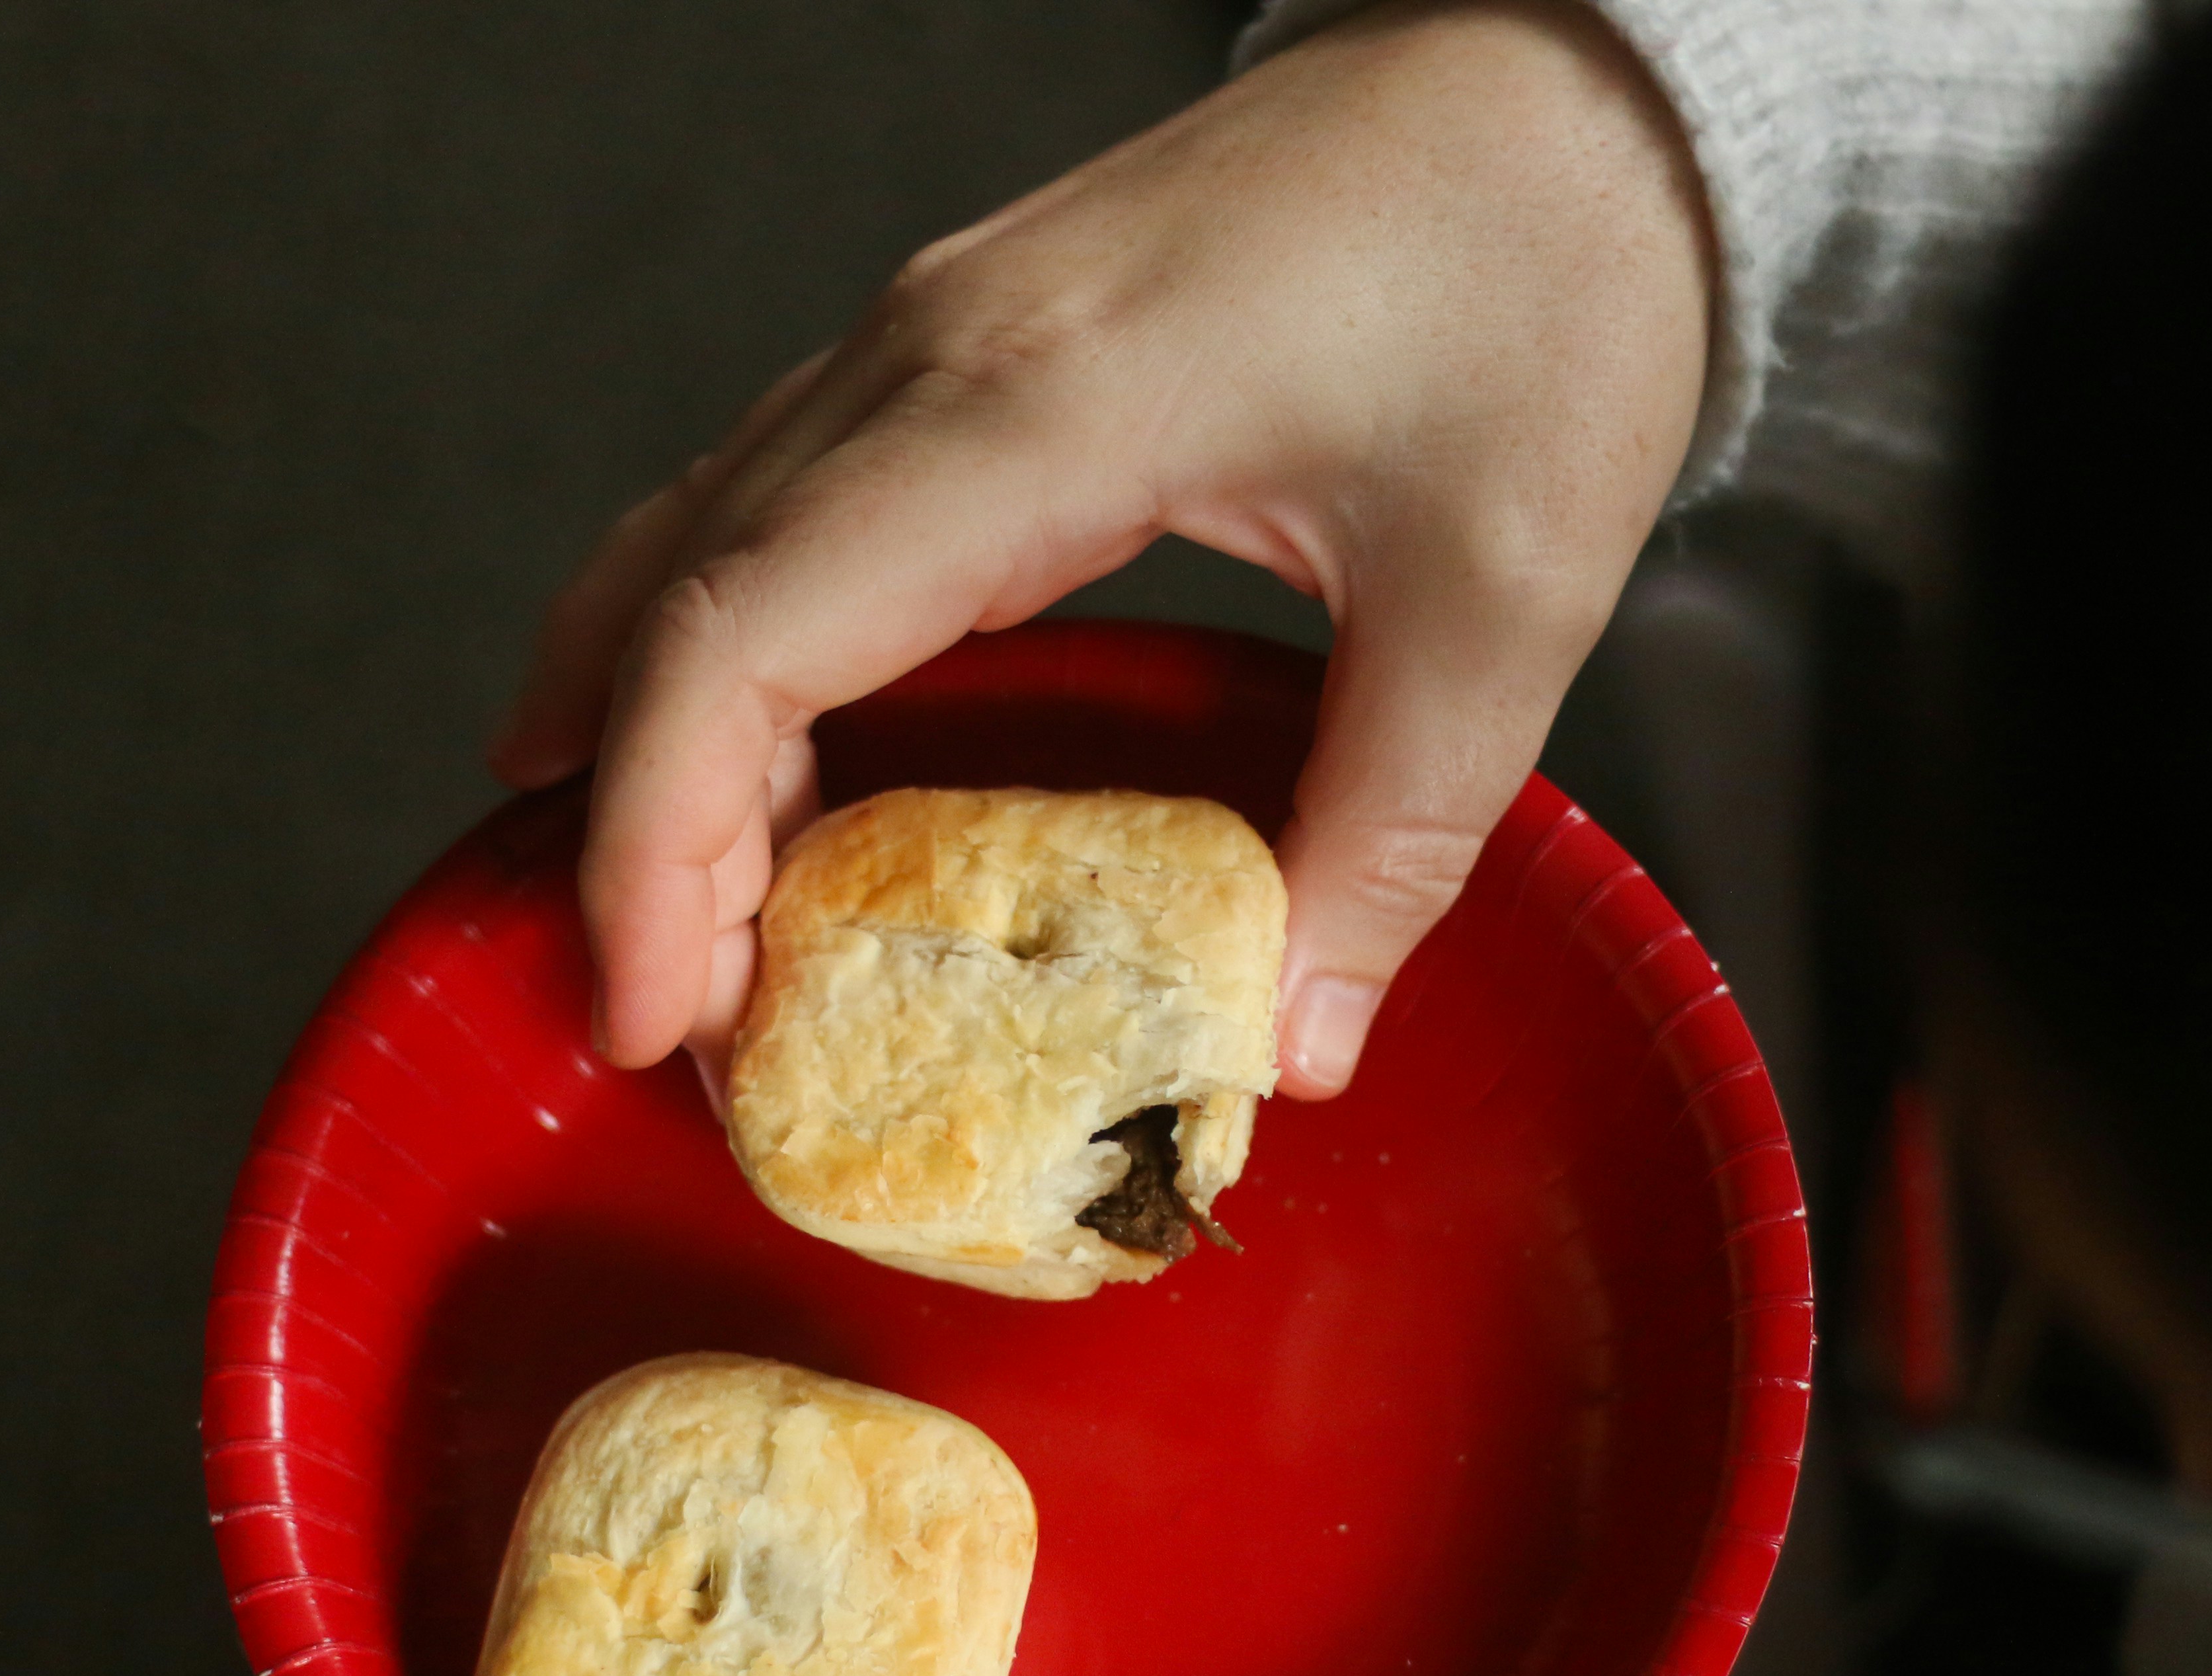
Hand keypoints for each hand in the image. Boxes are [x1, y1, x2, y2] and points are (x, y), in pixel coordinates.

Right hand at [501, 0, 1715, 1096]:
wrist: (1568, 83)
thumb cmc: (1543, 271)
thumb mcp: (1505, 597)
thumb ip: (1392, 842)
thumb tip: (1295, 1043)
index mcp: (1033, 407)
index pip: (742, 638)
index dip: (657, 846)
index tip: (648, 1014)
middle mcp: (933, 356)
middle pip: (682, 608)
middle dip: (642, 838)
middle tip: (681, 1033)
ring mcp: (935, 337)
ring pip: (703, 552)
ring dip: (667, 750)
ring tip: (688, 942)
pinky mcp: (972, 349)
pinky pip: (781, 518)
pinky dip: (731, 663)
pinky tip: (747, 777)